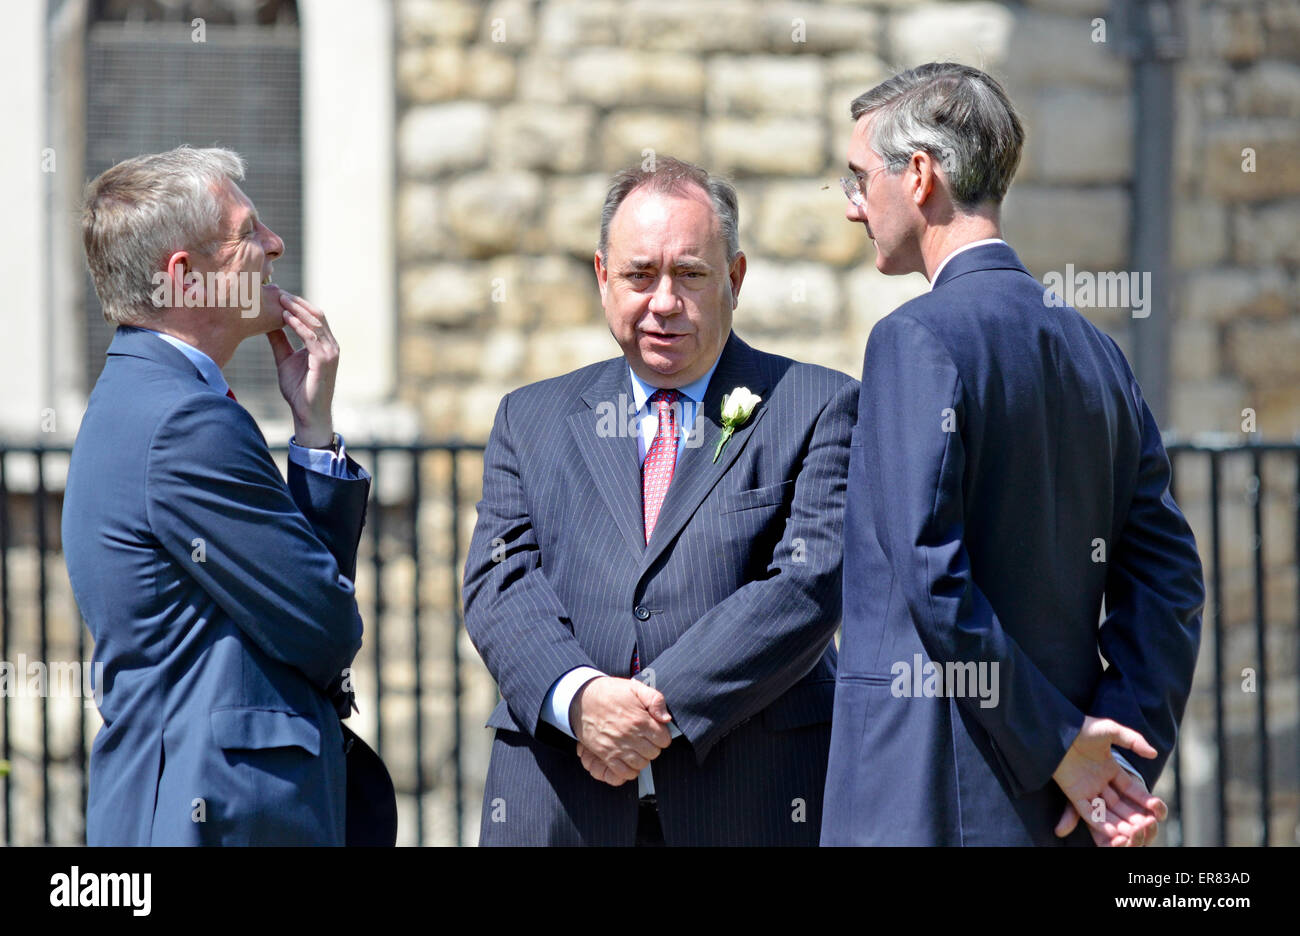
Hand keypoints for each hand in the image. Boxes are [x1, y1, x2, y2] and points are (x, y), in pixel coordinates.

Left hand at [266, 292, 337, 447]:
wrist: (307, 413)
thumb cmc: (298, 390)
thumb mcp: (284, 359)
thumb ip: (279, 341)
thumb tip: (268, 323)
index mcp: (324, 344)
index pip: (313, 316)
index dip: (297, 304)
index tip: (278, 294)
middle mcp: (331, 345)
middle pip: (317, 314)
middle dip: (297, 302)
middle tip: (278, 291)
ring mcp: (330, 352)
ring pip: (315, 322)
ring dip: (296, 309)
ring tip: (279, 299)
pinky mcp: (325, 360)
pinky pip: (311, 337)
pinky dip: (298, 325)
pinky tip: (284, 317)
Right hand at [569, 676, 671, 785]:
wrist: (582, 699)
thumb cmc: (610, 692)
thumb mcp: (635, 688)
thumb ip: (655, 700)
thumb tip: (666, 718)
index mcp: (640, 719)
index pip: (664, 739)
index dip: (662, 735)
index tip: (656, 731)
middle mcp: (630, 735)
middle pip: (654, 753)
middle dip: (653, 746)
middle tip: (646, 739)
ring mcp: (617, 746)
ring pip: (641, 764)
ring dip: (642, 758)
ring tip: (638, 748)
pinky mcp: (605, 754)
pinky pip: (624, 772)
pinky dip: (630, 770)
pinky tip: (629, 760)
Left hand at [1052, 716, 1165, 845]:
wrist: (1058, 729)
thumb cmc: (1082, 727)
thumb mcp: (1111, 731)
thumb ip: (1133, 741)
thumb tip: (1154, 753)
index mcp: (1109, 768)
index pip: (1131, 789)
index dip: (1143, 800)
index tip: (1157, 810)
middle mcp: (1099, 781)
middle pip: (1120, 804)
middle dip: (1133, 815)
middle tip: (1148, 826)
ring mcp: (1086, 788)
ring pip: (1106, 810)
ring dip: (1119, 822)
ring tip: (1133, 833)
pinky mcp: (1073, 793)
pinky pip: (1088, 812)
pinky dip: (1100, 822)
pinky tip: (1113, 831)